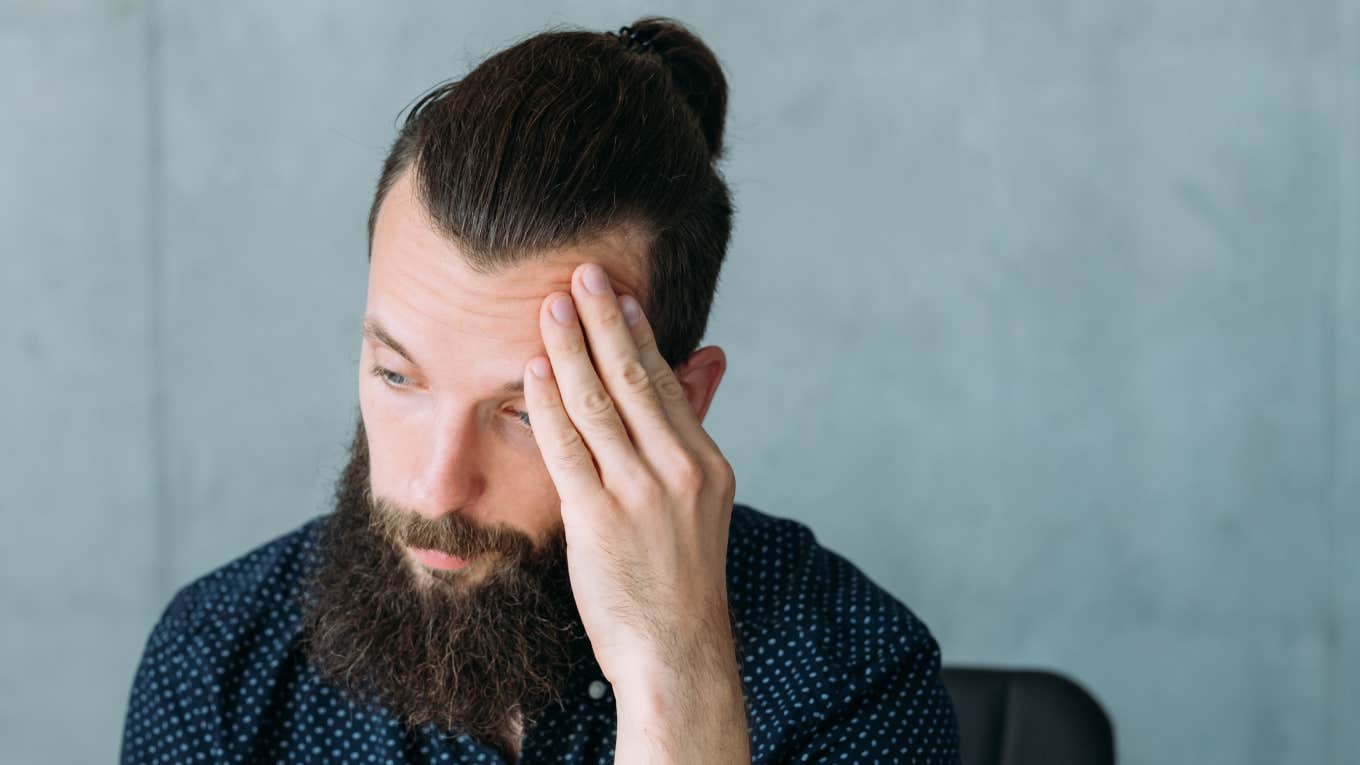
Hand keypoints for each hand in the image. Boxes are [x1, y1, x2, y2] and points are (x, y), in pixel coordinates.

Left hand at [522, 262, 737, 689]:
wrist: (677, 654)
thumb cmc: (680, 581)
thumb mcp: (702, 502)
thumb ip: (693, 429)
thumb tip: (711, 358)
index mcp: (706, 464)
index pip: (668, 383)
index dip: (638, 333)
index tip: (616, 293)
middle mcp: (679, 470)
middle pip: (636, 379)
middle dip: (604, 321)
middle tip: (582, 272)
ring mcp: (640, 494)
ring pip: (599, 404)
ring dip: (570, 349)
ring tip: (550, 305)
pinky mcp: (600, 519)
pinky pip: (567, 447)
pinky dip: (548, 404)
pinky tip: (533, 370)